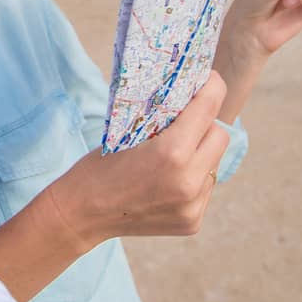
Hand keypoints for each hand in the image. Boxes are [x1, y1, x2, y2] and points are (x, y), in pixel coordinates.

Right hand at [49, 73, 229, 248]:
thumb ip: (166, 121)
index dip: (212, 88)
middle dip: (206, 124)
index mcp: (172, 153)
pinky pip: (205, 188)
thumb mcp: (128, 135)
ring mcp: (193, 205)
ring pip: (214, 163)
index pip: (208, 108)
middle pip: (220, 136)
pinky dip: (192, 179)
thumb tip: (193, 99)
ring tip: (172, 157)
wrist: (81, 215)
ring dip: (200, 153)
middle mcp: (189, 181)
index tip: (210, 80)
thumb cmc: (98, 168)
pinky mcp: (192, 221)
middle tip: (186, 121)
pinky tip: (168, 182)